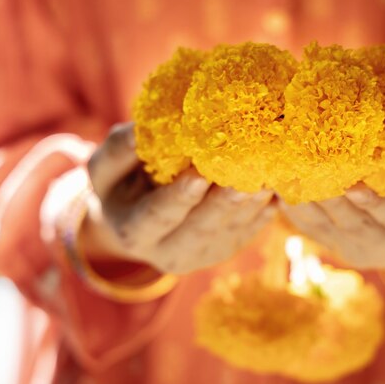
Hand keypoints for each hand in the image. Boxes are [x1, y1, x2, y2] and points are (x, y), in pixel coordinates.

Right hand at [81, 123, 275, 273]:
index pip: (158, 217)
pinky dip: (265, 212)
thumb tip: (141, 128)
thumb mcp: (106, 169)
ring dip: (250, 206)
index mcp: (135, 232)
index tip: (197, 176)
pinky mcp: (227, 248)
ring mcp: (203, 255)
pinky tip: (278, 191)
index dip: (178, 199)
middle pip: (201, 229)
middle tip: (245, 180)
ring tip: (268, 180)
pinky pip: (250, 232)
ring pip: (230, 231)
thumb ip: (120, 150)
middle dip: (224, 205)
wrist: (138, 222)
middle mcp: (170, 253)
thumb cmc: (121, 186)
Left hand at [280, 144, 384, 268]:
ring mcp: (360, 253)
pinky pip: (310, 231)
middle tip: (305, 164)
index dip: (376, 203)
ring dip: (303, 200)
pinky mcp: (337, 249)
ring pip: (325, 228)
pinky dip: (292, 208)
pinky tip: (278, 182)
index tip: (355, 185)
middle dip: (329, 196)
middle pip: (354, 223)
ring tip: (284, 170)